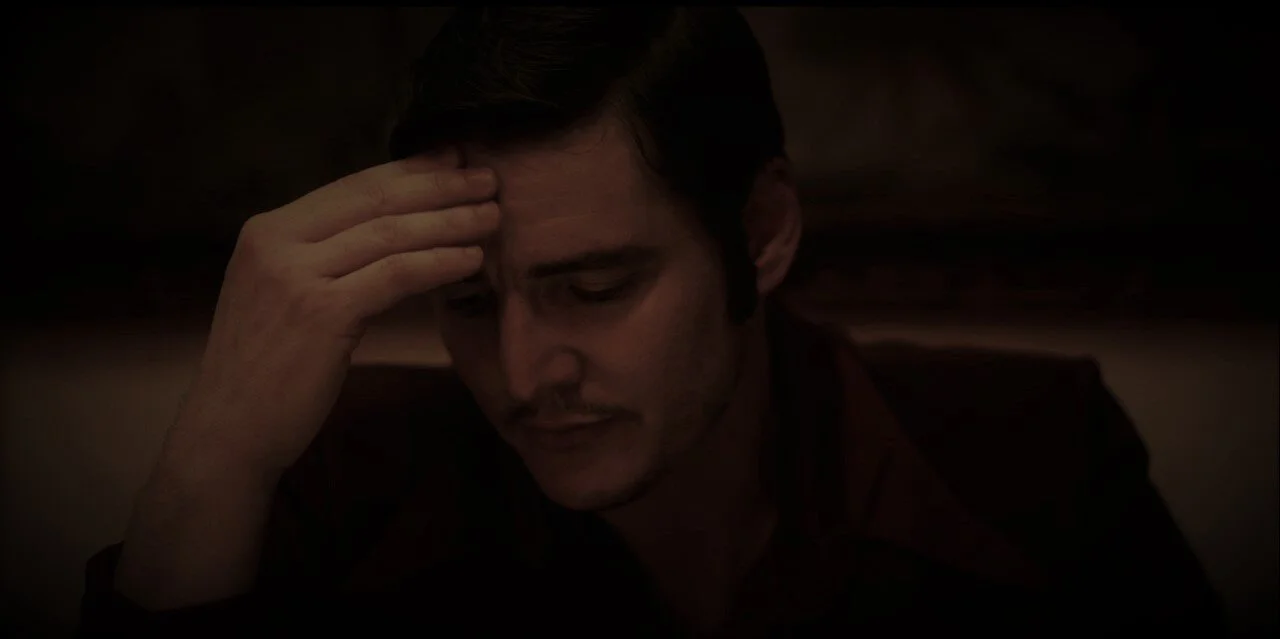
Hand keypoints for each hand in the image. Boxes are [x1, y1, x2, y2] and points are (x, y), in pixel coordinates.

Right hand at [164, 147, 497, 478]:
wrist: (229, 430)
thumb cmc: (266, 370)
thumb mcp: (283, 295)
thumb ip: (323, 258)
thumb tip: (393, 229)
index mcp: (266, 231)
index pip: (351, 187)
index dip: (408, 170)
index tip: (453, 160)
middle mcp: (276, 242)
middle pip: (375, 201)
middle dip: (438, 186)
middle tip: (487, 179)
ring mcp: (295, 276)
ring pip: (390, 234)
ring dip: (449, 222)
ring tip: (492, 216)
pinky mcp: (321, 313)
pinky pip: (396, 275)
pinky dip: (439, 263)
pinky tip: (470, 260)